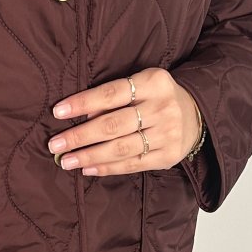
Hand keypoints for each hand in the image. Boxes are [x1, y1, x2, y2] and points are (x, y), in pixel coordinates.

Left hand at [47, 67, 203, 174]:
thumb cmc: (156, 98)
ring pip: (121, 148)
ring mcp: (168, 134)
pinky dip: (107, 168)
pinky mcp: (168, 156)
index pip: (110, 93)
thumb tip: (80, 114)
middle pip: (113, 124)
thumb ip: (113, 97)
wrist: (196, 115)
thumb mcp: (140, 85)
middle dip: (80, 136)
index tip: (58, 112)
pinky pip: (132, 164)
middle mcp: (162, 107)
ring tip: (67, 161)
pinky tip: (88, 169)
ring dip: (89, 156)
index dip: (82, 103)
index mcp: (153, 82)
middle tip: (56, 144)